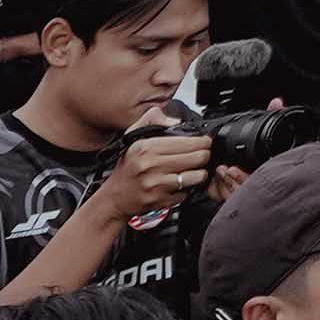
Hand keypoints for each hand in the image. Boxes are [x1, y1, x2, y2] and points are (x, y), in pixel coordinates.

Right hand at [100, 127, 214, 224]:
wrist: (114, 197)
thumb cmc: (127, 167)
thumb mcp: (133, 136)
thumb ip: (153, 119)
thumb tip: (176, 121)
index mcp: (147, 147)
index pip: (189, 142)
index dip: (203, 141)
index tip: (204, 142)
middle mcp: (152, 166)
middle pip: (198, 157)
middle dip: (205, 155)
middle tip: (202, 155)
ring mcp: (157, 185)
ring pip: (198, 176)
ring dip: (200, 172)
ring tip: (193, 170)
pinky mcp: (161, 201)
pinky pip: (188, 192)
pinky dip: (188, 188)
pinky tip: (180, 183)